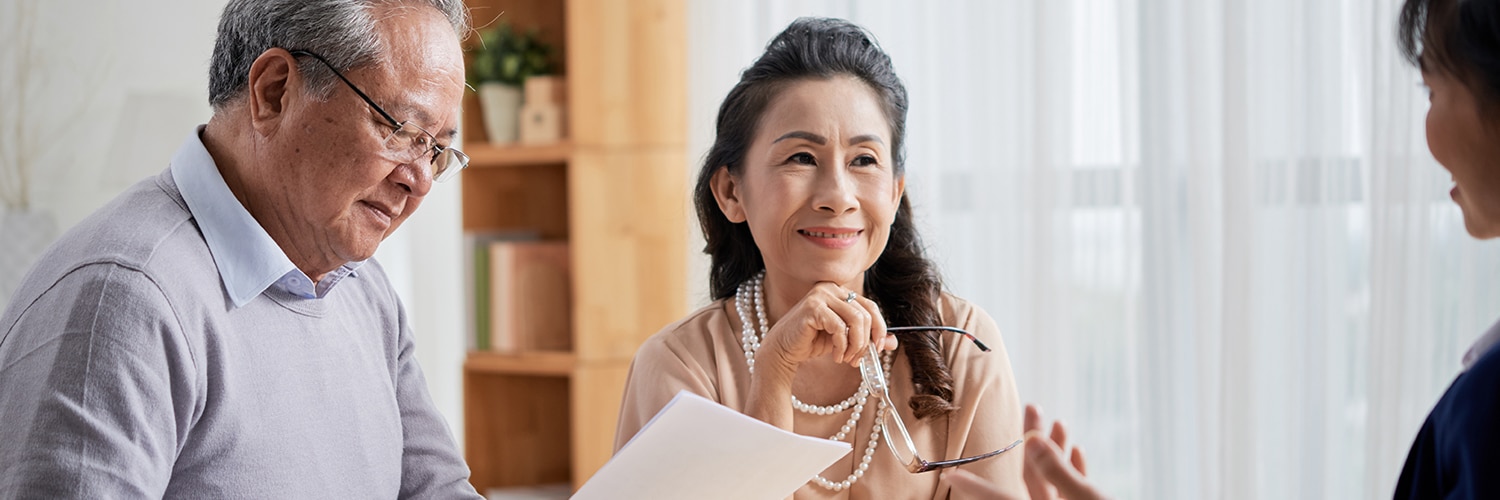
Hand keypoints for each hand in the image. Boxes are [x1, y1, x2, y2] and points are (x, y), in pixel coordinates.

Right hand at [760, 282, 897, 369]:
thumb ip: (867, 337)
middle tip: (857, 360)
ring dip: (855, 345)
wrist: (783, 350)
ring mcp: (820, 295)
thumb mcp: (845, 339)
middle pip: (865, 314)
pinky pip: (840, 328)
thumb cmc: (812, 342)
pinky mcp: (812, 308)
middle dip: (865, 342)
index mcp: (839, 291)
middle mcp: (831, 288)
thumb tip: (894, 342)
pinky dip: (841, 346)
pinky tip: (835, 356)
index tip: (878, 348)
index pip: (870, 307)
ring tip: (847, 359)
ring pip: (856, 320)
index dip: (879, 328)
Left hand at [945, 404, 1106, 499]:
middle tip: (1033, 406)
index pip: (997, 498)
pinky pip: (1071, 495)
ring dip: (1056, 451)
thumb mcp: (1086, 499)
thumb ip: (1057, 471)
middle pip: (1028, 478)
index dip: (972, 484)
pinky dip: (1073, 472)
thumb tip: (1032, 438)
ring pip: (1052, 483)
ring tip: (1059, 421)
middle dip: (1032, 441)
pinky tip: (1077, 451)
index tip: (949, 474)